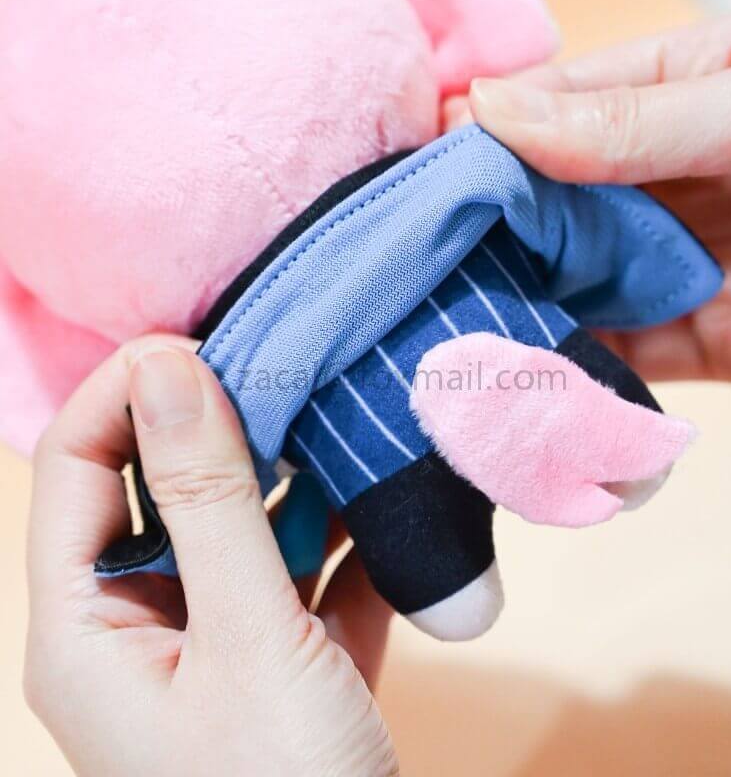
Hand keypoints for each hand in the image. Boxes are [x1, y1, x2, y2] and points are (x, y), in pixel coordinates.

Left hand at [24, 337, 397, 775]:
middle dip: (222, 426)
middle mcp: (145, 623)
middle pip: (164, 488)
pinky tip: (389, 497)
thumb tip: (167, 365)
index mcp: (91, 624)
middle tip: (288, 367)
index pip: (78, 469)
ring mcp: (222, 638)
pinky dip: (347, 533)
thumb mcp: (248, 637)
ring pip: (244, 524)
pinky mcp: (289, 652)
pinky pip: (308, 568)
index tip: (204, 341)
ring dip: (296, 476)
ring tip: (344, 420)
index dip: (126, 394)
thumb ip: (209, 499)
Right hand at [453, 12, 730, 387]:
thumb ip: (631, 118)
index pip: (563, 104)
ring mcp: (681, 260)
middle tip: (425, 260)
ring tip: (455, 321)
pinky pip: (622, 348)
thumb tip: (492, 108)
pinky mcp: (700, 340)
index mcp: (689, 86)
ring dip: (527, 300)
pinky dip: (577, 360)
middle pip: (559, 199)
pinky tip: (525, 369)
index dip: (491, 135)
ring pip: (580, 278)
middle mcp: (672, 173)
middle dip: (498, 229)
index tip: (423, 173)